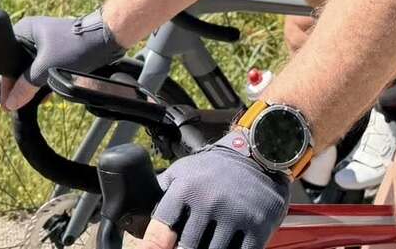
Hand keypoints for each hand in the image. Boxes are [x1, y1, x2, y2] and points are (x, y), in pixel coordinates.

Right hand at [0, 11, 122, 109]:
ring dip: (25, 86)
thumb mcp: (46, 69)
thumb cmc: (75, 46)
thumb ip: (26, 86)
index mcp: (24, 31)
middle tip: (5, 105)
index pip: (1, 54)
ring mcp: (46, 42)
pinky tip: (40, 98)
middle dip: (10, 85)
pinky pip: (42, 68)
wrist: (107, 38)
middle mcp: (32, 34)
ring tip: (20, 104)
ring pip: (28, 68)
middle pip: (13, 63)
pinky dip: (39, 82)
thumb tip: (10, 102)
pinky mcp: (58, 50)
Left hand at [143, 138, 288, 248]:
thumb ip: (160, 194)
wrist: (256, 156)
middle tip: (183, 247)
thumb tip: (136, 219)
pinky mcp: (259, 226)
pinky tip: (223, 245)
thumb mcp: (182, 173)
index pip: (160, 234)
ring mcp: (236, 215)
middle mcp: (210, 201)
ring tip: (204, 243)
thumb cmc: (213, 169)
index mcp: (185, 189)